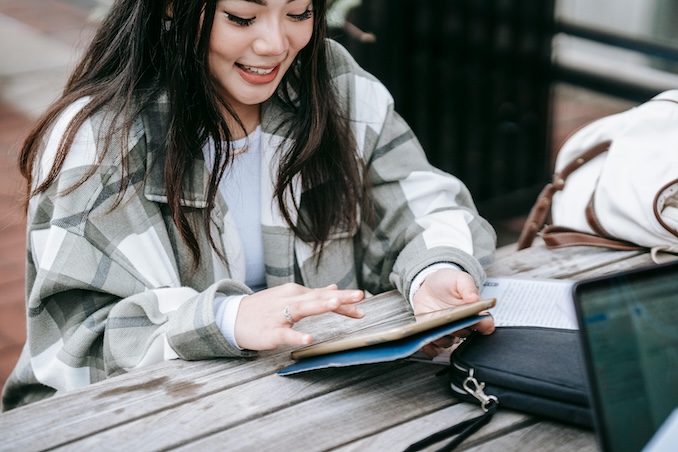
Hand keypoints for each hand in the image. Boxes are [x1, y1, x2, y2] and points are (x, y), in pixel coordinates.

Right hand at [234, 283, 364, 349]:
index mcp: (296, 293)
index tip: (362, 303)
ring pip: (302, 308)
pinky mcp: (270, 332)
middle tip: (359, 296)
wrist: (232, 317)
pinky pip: (286, 334)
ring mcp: (280, 315)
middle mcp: (290, 300)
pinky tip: (309, 338)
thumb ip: (314, 295)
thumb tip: (335, 287)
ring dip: (320, 305)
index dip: (344, 299)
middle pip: (318, 297)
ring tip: (335, 304)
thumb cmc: (264, 308)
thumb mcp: (290, 297)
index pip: (324, 295)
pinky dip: (297, 335)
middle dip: (339, 297)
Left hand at [413, 268, 494, 356]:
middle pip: (465, 334)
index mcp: (473, 312)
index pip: (485, 323)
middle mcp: (462, 325)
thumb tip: (474, 298)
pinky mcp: (433, 335)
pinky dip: (430, 347)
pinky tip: (425, 340)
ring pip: (449, 342)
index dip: (483, 325)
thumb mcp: (459, 278)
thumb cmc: (447, 282)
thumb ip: (467, 286)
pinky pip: (433, 348)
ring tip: (436, 330)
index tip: (477, 321)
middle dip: (459, 329)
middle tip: (452, 322)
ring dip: (443, 338)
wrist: (428, 285)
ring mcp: (448, 331)